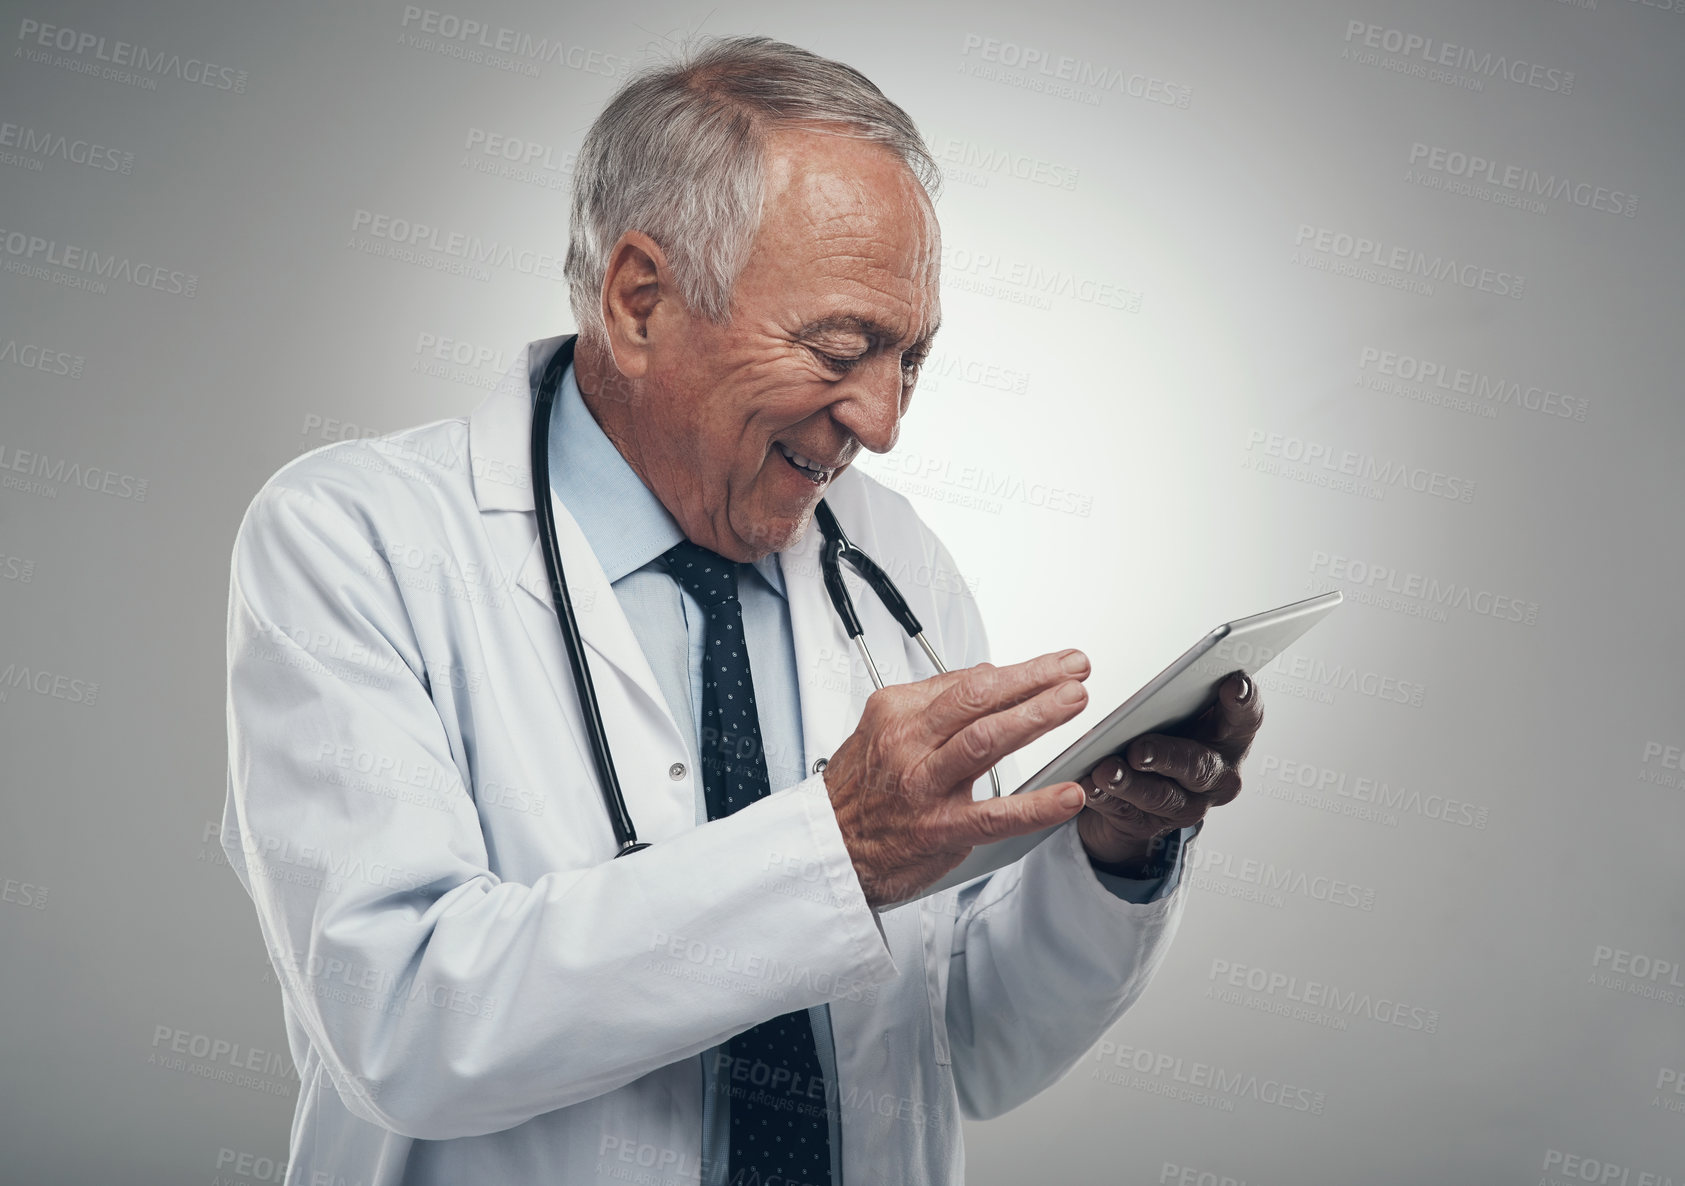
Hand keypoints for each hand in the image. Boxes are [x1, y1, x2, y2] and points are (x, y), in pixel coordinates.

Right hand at [824, 650, 1092, 907]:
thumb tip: (986, 677)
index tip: (1052, 666)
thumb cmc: (860, 792)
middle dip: (1033, 679)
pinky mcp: (939, 829)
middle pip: (979, 698)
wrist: (827, 849)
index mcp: (896, 712)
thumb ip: (935, 704)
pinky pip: (995, 815)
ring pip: (987, 739)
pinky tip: (1068, 796)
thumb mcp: (884, 729)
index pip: (966, 681)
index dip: (1017, 671)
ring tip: (1072, 702)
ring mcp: (924, 785)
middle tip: (1073, 670)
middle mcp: (908, 743)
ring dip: (1036, 716)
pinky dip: (1036, 806)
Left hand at [1076, 672, 1263, 873]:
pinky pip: (1126, 811)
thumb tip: (1158, 688)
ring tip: (1105, 771)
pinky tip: (1089, 785)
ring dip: (1130, 783)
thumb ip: (1177, 697)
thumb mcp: (1176, 713)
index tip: (1235, 683)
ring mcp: (1187, 805)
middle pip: (1199, 766)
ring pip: (1160, 795)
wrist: (1138, 789)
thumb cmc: (1163, 735)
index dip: (1244, 702)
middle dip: (1168, 757)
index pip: (1245, 718)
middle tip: (1139, 750)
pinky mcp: (1151, 824)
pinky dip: (1105, 797)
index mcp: (1230, 738)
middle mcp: (1218, 776)